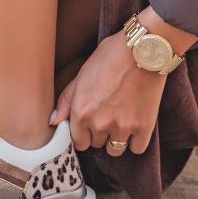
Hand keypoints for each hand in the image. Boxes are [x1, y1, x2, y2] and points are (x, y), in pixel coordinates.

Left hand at [49, 30, 166, 156]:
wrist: (142, 49)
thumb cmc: (110, 56)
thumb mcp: (82, 74)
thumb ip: (66, 101)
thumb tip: (53, 121)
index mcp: (81, 111)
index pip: (78, 142)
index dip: (83, 133)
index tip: (90, 123)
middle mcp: (99, 123)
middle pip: (96, 144)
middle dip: (100, 133)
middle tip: (108, 114)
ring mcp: (122, 127)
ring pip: (115, 149)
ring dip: (117, 138)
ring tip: (121, 119)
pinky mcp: (143, 127)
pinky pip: (136, 149)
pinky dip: (136, 140)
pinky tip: (136, 123)